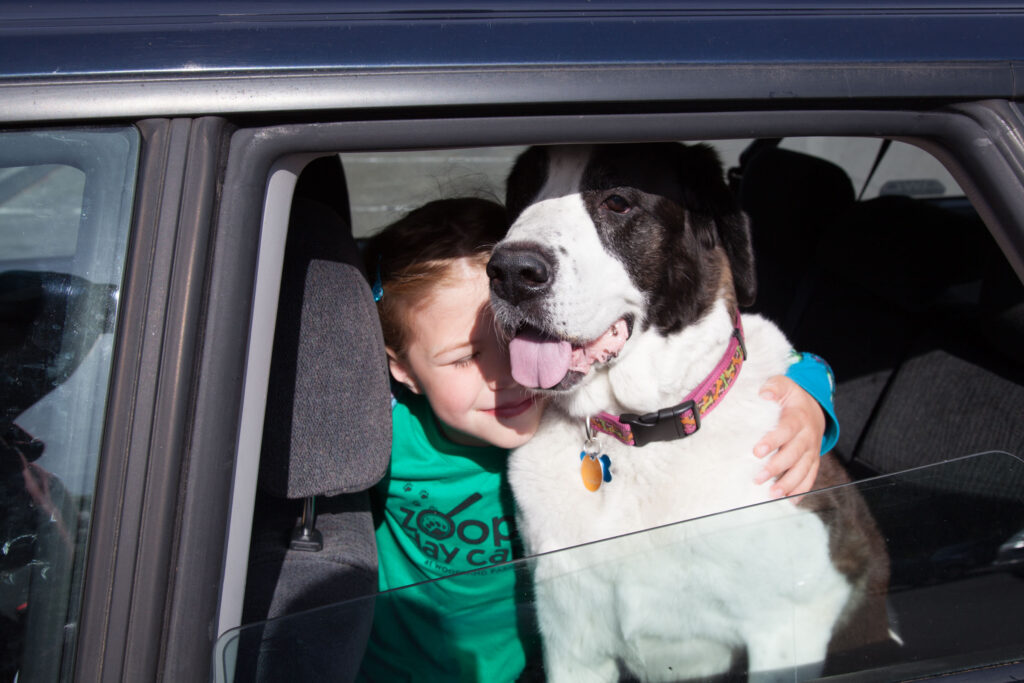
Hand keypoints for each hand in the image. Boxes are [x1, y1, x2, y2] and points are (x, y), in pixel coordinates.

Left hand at [753, 375, 825, 499]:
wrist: (815, 408)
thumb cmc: (793, 397)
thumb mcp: (784, 385)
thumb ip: (774, 386)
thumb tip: (764, 393)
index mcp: (798, 418)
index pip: (786, 430)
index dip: (773, 441)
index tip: (757, 451)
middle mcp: (807, 436)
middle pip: (794, 454)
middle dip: (777, 467)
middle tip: (758, 478)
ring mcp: (812, 450)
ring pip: (803, 469)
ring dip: (789, 484)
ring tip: (773, 494)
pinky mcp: (813, 460)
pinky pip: (810, 477)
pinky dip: (802, 490)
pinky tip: (791, 501)